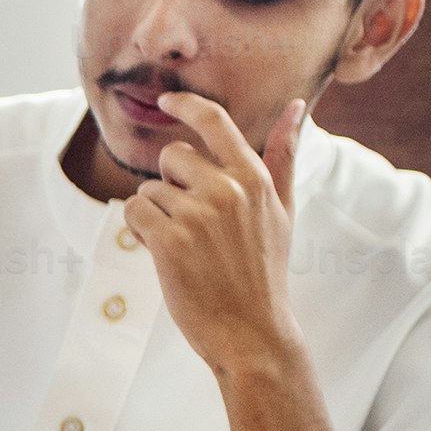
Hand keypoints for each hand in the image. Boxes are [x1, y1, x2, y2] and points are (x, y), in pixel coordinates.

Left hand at [124, 91, 342, 430]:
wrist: (251, 331)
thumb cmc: (264, 272)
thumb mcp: (283, 210)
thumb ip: (282, 156)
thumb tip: (296, 107)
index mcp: (254, 177)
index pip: (214, 121)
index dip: (185, 104)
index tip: (167, 99)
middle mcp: (227, 189)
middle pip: (171, 156)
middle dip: (170, 183)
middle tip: (190, 222)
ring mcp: (198, 214)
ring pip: (149, 189)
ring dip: (156, 213)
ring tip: (184, 246)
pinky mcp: (169, 241)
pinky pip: (134, 213)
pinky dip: (138, 230)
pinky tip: (161, 252)